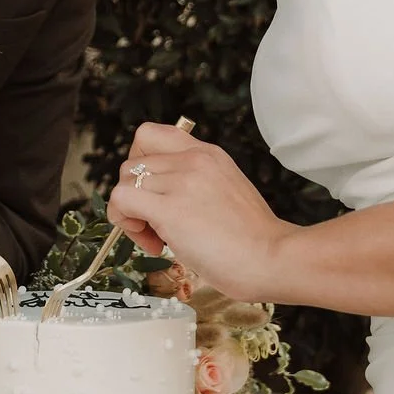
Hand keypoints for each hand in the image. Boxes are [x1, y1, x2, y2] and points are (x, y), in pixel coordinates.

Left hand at [103, 122, 294, 302]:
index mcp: (208, 154)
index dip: (139, 161)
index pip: (150, 134)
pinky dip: (123, 221)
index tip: (151, 191)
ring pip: (123, 182)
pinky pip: (120, 199)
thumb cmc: (254, 240)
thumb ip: (197, 184)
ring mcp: (181, 181)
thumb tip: (163, 198)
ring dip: (130, 214)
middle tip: (155, 226)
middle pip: (132, 163)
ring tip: (156, 238)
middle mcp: (193, 160)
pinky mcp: (170, 208)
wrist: (274, 258)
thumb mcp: (226, 192)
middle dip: (134, 196)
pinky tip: (150, 242)